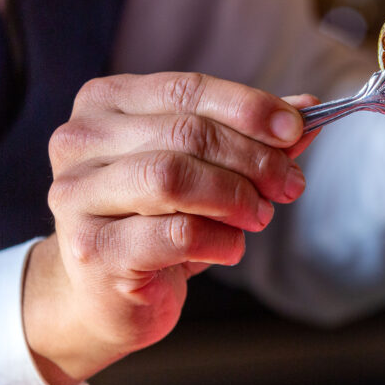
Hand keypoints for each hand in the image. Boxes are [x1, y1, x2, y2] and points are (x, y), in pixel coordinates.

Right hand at [22, 72, 318, 384]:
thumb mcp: (204, 170)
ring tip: (260, 216)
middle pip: (187, 133)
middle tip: (290, 184)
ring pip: (174, 178)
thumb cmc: (156, 221)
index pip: (187, 90)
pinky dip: (220, 240)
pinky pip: (176, 234)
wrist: (105, 294)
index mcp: (106, 103)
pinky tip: (231, 248)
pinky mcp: (93, 249)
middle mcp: (80, 141)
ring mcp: (78, 196)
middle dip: (254, 158)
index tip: (296, 128)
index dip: (249, 107)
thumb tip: (306, 110)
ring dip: (236, 196)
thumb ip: (249, 136)